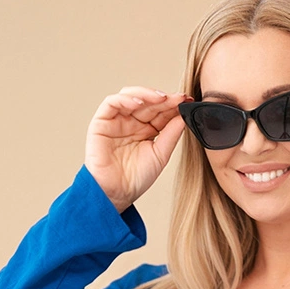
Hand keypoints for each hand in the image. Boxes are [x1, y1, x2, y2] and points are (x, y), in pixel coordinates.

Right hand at [84, 85, 194, 213]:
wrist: (116, 194)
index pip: (161, 112)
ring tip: (162, 99)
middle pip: (148, 103)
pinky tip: (139, 103)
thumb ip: (171, 134)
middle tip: (179, 98)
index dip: (174, 106)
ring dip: (147, 95)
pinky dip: (125, 99)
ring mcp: (117, 120)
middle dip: (164, 99)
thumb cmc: (136, 179)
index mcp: (146, 130)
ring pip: (131, 96)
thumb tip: (184, 115)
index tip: (188, 102)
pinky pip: (112, 103)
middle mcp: (132, 122)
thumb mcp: (160, 155)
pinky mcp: (101, 122)